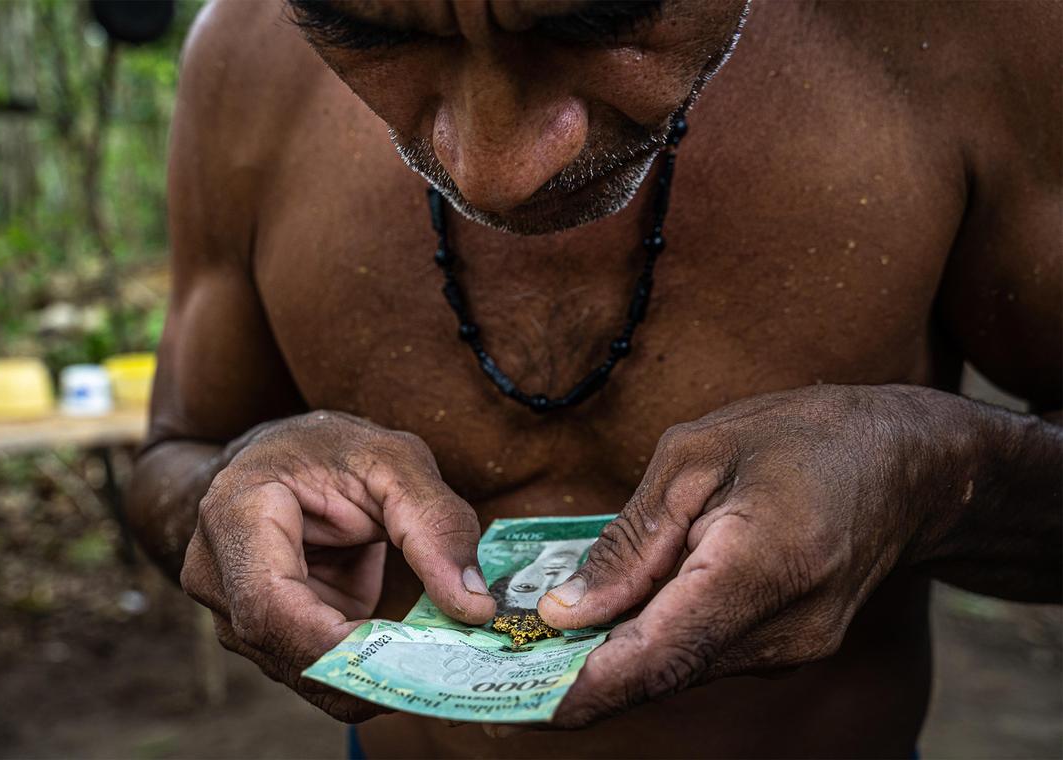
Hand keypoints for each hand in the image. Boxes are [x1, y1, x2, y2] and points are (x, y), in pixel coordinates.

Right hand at [180, 411, 494, 721]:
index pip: (271, 605)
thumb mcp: (396, 463)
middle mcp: (215, 572)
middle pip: (287, 650)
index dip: (337, 645)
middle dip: (368, 673)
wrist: (287, 457)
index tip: (412, 658)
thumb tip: (473, 607)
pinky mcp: (259, 634)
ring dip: (370, 678)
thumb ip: (438, 526)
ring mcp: (229, 610)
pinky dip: (364, 671)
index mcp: (236, 513)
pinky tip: (409, 660)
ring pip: (301, 672)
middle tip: (444, 674)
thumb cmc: (334, 451)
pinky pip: (312, 668)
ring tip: (436, 664)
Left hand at [538, 385, 937, 726]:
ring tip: (540, 639)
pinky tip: (615, 616)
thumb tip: (567, 613)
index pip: (657, 656)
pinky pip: (704, 654)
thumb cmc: (798, 439)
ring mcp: (792, 650)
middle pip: (661, 674)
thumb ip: (632, 541)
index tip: (514, 700)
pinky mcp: (789, 649)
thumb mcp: (697, 456)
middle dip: (579, 676)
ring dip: (613, 658)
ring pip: (679, 669)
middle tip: (501, 669)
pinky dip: (653, 642)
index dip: (582, 688)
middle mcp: (781, 631)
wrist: (904, 466)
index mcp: (759, 568)